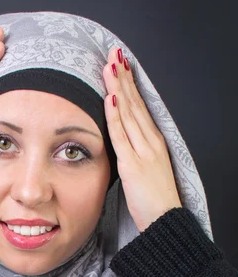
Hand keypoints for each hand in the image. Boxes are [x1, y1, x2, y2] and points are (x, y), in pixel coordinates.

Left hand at [103, 47, 181, 232]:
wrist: (165, 221)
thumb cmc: (155, 201)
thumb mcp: (147, 171)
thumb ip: (135, 155)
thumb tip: (122, 144)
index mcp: (154, 143)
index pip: (139, 108)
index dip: (130, 86)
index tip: (121, 67)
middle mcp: (150, 143)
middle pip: (134, 104)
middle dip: (123, 78)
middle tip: (114, 55)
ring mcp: (143, 152)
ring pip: (128, 114)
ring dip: (118, 88)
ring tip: (110, 66)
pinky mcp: (133, 165)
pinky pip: (122, 135)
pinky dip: (115, 115)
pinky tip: (111, 98)